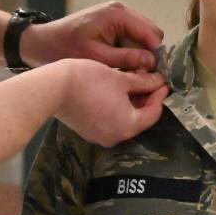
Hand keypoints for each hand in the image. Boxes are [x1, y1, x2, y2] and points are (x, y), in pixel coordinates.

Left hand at [22, 1, 163, 70]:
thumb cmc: (65, 49)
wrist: (40, 43)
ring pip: (141, 37)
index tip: (153, 75)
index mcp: (118, 14)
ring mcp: (116, 14)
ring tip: (127, 72)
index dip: (155, 55)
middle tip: (139, 75)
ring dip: (138, 53)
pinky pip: (130, 37)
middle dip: (147, 54)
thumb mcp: (97, 57)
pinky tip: (119, 65)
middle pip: (150, 34)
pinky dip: (129, 50)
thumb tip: (152, 62)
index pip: (152, 33)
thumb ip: (126, 58)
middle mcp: (121, 10)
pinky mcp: (112, 22)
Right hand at [54, 59, 168, 146]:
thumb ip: (143, 82)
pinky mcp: (87, 131)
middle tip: (147, 77)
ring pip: (123, 118)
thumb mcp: (121, 79)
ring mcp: (99, 136)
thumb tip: (158, 82)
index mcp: (128, 126)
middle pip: (138, 118)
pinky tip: (116, 90)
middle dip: (144, 97)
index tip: (162, 82)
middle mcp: (115, 137)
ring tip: (132, 80)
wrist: (53, 88)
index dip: (159, 95)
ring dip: (130, 101)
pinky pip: (110, 120)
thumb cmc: (90, 81)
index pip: (153, 113)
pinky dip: (116, 107)